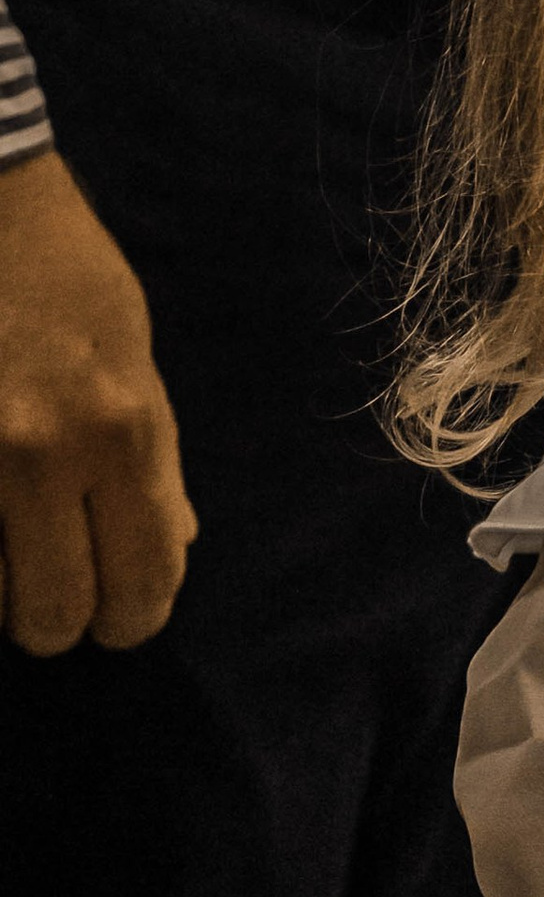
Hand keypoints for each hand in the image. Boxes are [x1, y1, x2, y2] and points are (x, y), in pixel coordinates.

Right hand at [0, 149, 193, 652]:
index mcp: (120, 432)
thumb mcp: (136, 362)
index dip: (135, 617)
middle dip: (63, 624)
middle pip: (54, 615)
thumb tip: (173, 547)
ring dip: (1, 594)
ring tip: (15, 558)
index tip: (122, 610)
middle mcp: (42, 453)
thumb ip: (155, 464)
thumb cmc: (63, 271)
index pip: (144, 583)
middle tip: (60, 601)